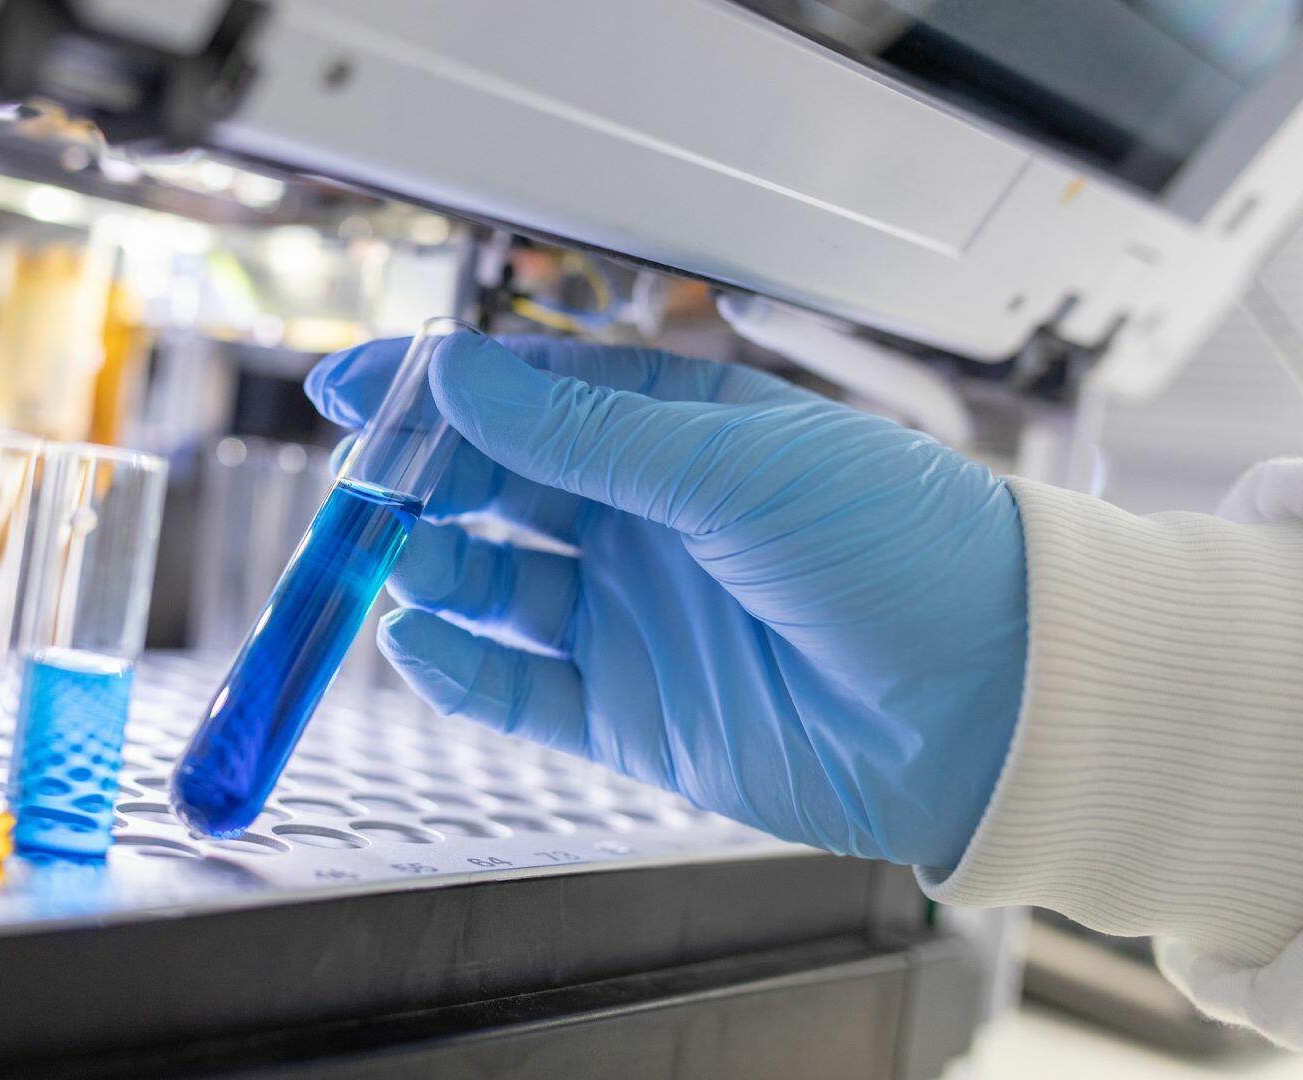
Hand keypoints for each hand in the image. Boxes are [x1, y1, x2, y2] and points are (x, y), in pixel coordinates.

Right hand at [305, 333, 1025, 869]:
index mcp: (680, 433)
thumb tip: (460, 374)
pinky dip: (460, 668)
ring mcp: (636, 617)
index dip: (441, 391)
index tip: (357, 391)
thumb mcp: (733, 463)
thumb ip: (582, 431)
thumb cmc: (902, 550)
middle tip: (359, 483)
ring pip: (495, 585)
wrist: (997, 702)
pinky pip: (519, 689)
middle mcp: (648, 521)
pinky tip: (421, 640)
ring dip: (433, 567)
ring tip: (389, 558)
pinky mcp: (633, 712)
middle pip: (499, 488)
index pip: (531, 396)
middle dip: (423, 481)